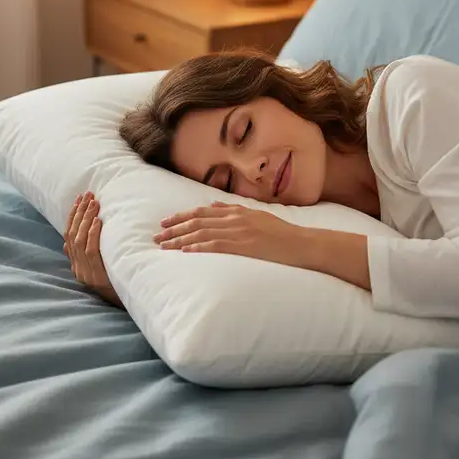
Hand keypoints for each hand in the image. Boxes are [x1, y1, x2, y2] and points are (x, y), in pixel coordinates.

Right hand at [64, 191, 121, 308]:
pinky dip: (93, 234)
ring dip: (86, 219)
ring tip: (93, 203)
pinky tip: (98, 221)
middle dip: (79, 212)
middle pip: (73, 235)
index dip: (73, 216)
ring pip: (79, 240)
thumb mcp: (100, 269)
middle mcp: (78, 268)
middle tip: (87, 195)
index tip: (79, 199)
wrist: (128, 303)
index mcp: (76, 265)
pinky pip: (91, 251)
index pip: (69, 235)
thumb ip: (87, 255)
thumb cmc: (119, 283)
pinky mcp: (96, 275)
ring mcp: (85, 272)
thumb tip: (69, 242)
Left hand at [154, 201, 308, 267]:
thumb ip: (235, 211)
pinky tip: (185, 252)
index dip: (181, 216)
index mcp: (237, 211)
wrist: (302, 244)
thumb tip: (213, 207)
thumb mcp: (258, 216)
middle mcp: (235, 219)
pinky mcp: (244, 246)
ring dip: (180, 239)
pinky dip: (198, 248)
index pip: (202, 212)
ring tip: (164, 246)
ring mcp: (240, 232)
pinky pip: (216, 246)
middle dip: (174, 228)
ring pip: (202, 233)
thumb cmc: (282, 233)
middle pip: (197, 221)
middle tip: (156, 236)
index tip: (165, 222)